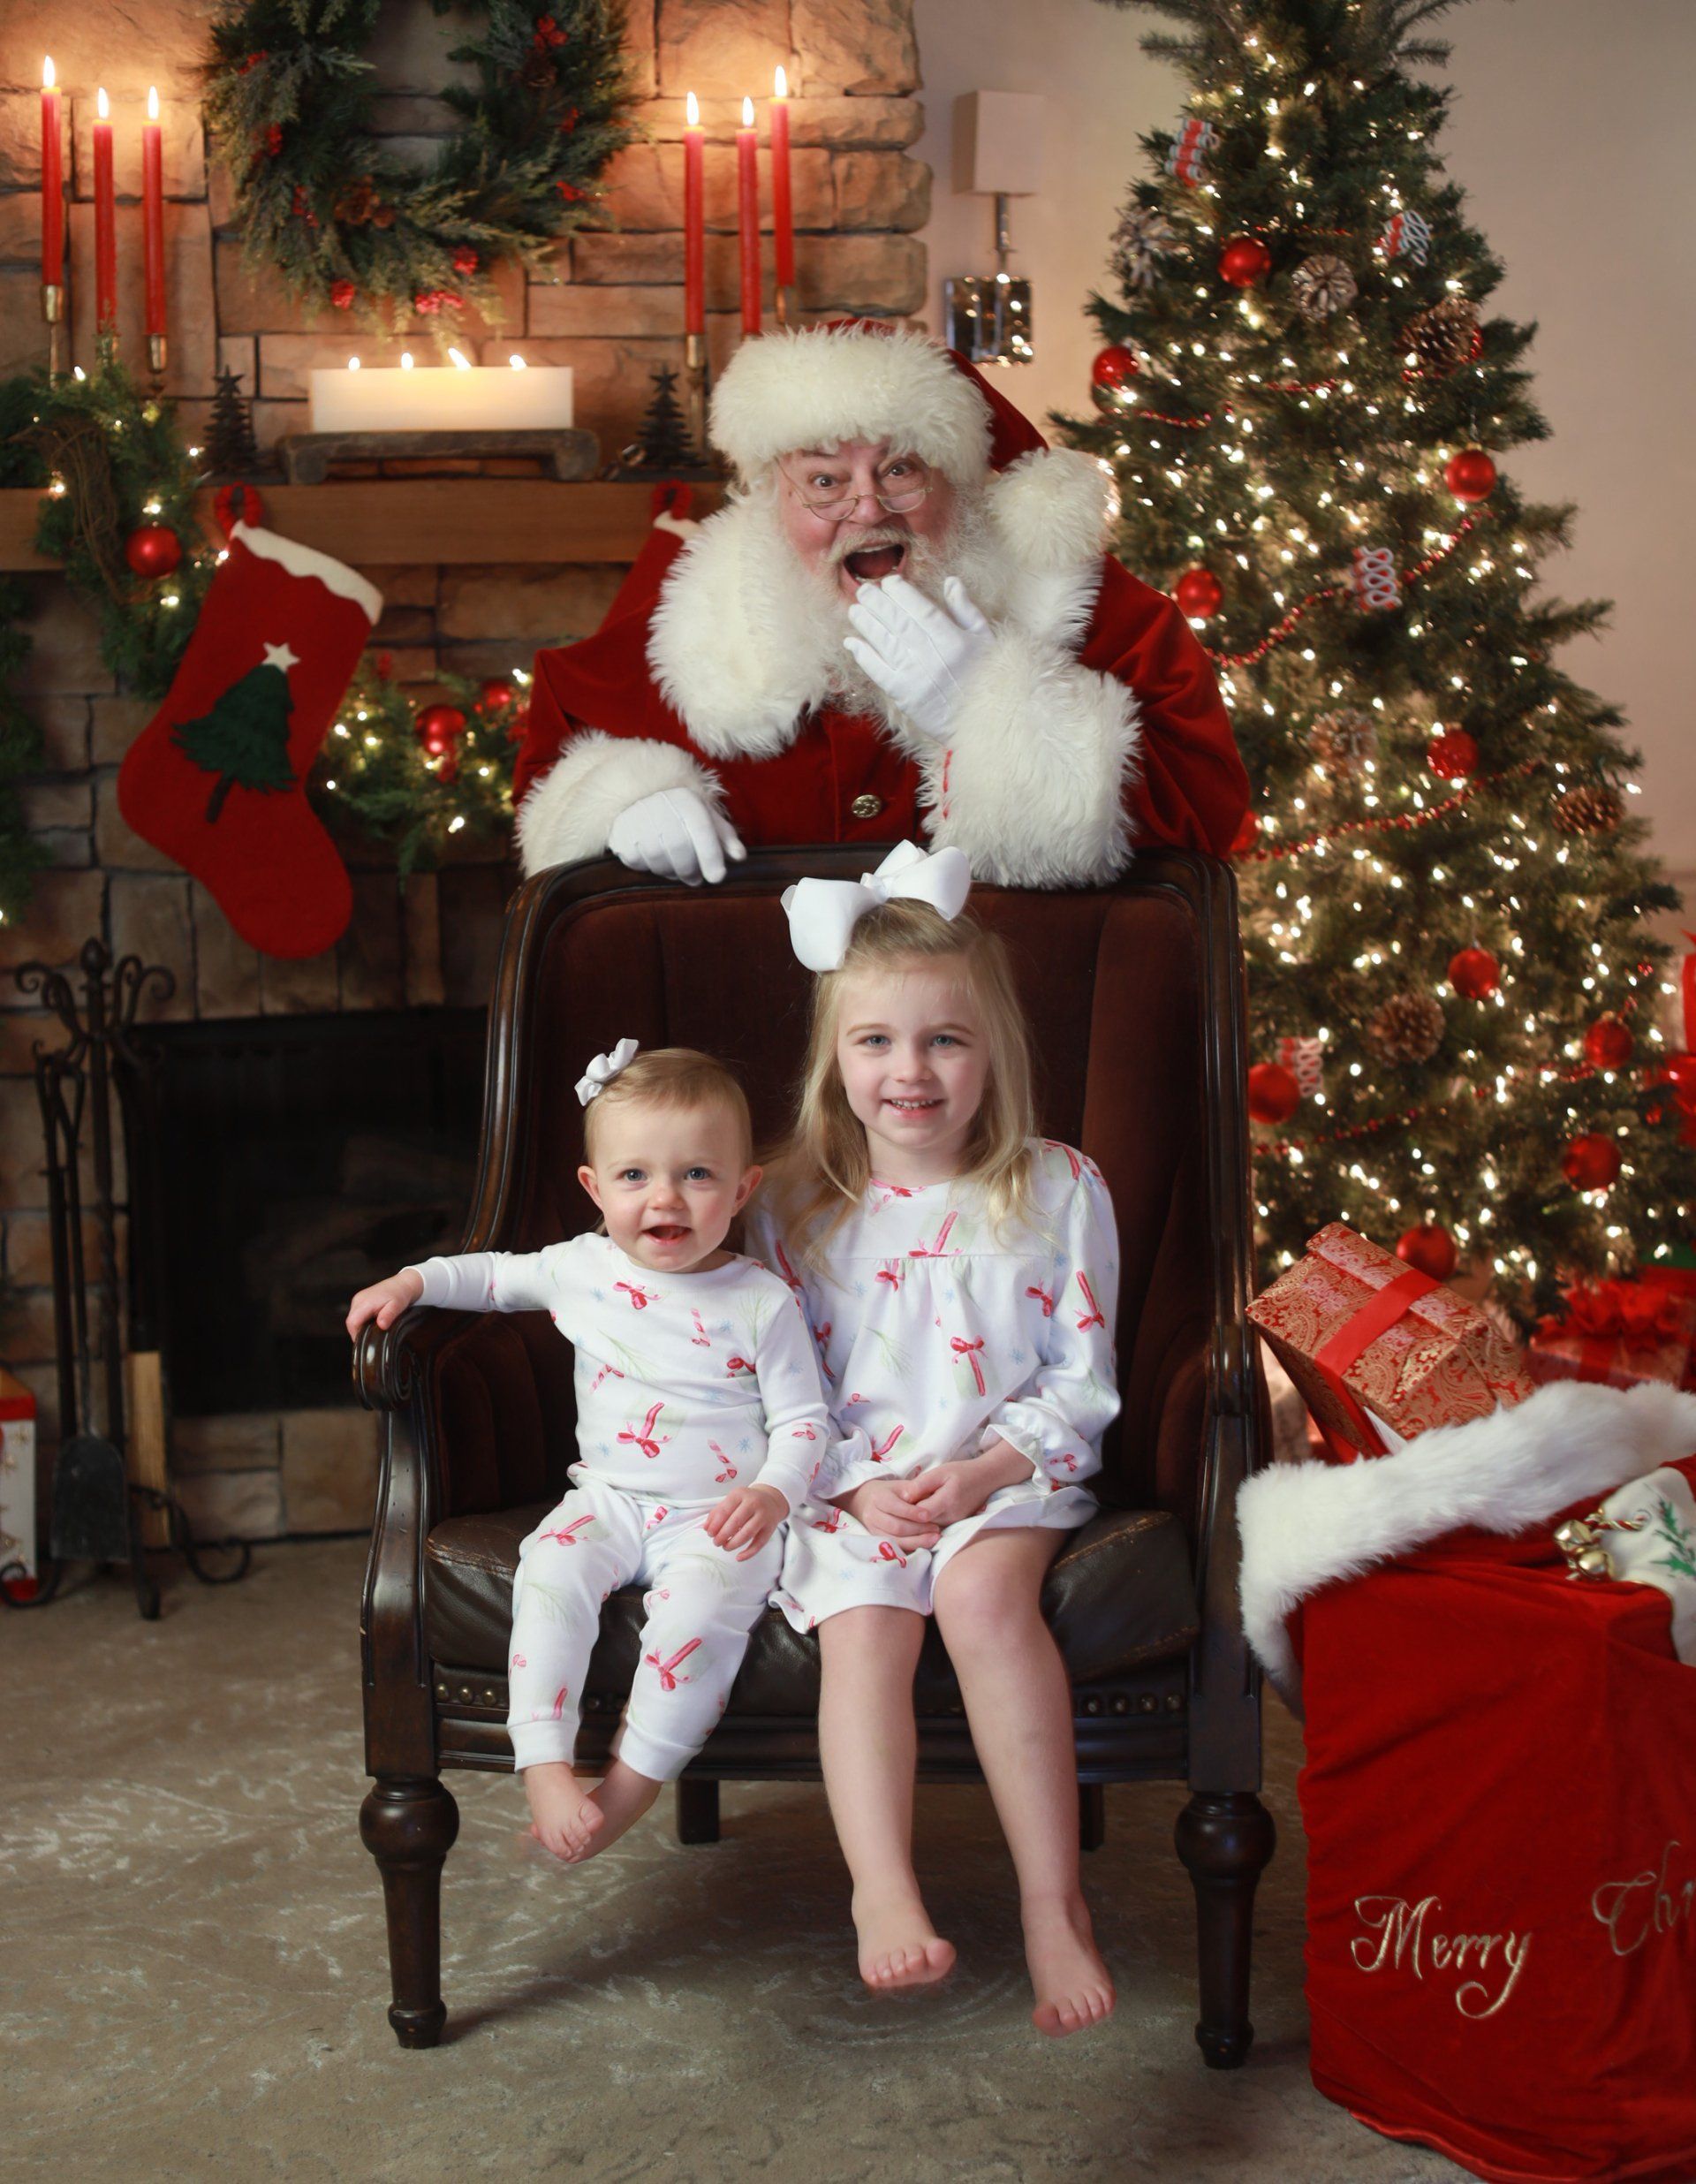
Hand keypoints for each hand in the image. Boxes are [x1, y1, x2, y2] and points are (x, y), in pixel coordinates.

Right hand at [346, 1268, 423, 1338]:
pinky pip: (356, 1315)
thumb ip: (388, 1315)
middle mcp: (358, 1300)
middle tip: (371, 1340)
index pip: (352, 1322)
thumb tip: (381, 1325)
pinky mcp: (360, 1300)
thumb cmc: (400, 1294)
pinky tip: (373, 1324)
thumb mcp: (397, 1305)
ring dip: (360, 1327)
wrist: (402, 1284)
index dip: (356, 1335)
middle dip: (358, 1333)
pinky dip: (362, 1322)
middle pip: (351, 1322)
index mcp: (365, 1302)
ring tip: (373, 1331)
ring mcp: (358, 1299)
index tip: (366, 1343)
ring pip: (353, 1319)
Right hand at [607, 788, 745, 885]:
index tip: (717, 877)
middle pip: (679, 847)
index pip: (701, 829)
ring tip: (676, 869)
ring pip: (658, 858)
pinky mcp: (620, 835)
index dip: (710, 855)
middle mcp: (659, 806)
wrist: (637, 798)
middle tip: (696, 880)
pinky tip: (656, 860)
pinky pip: (638, 862)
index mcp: (686, 800)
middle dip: (690, 869)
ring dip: (671, 871)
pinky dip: (649, 867)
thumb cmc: (679, 813)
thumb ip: (724, 836)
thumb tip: (739, 856)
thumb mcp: (705, 817)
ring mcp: (637, 820)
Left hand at [704, 1482, 788, 1560]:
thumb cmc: (747, 1502)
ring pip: (747, 1533)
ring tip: (725, 1547)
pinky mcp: (770, 1528)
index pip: (724, 1511)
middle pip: (735, 1522)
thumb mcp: (732, 1500)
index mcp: (740, 1494)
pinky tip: (739, 1557)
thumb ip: (717, 1512)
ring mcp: (763, 1516)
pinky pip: (759, 1544)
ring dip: (733, 1544)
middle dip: (722, 1535)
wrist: (771, 1500)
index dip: (714, 1525)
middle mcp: (753, 1503)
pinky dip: (748, 1553)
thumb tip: (706, 1527)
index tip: (709, 1533)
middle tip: (716, 1542)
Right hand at [838, 1477, 941, 1548]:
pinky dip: (911, 1547)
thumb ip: (914, 1491)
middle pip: (897, 1526)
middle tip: (936, 1529)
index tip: (928, 1515)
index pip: (896, 1507)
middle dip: (919, 1529)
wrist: (866, 1500)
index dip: (912, 1512)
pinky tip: (924, 1544)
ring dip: (917, 1541)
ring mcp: (873, 1530)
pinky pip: (895, 1548)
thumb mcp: (900, 1486)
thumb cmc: (890, 1492)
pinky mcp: (877, 1540)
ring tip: (934, 1538)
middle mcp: (872, 1515)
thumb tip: (929, 1500)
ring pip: (896, 1540)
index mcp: (878, 1498)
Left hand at [843, 574, 993, 742]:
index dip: (902, 593)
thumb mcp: (984, 640)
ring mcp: (916, 675)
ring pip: (885, 642)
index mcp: (953, 639)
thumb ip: (966, 610)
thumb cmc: (984, 677)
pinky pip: (878, 670)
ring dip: (866, 624)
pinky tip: (851, 642)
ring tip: (854, 611)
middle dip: (877, 603)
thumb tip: (951, 581)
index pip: (922, 609)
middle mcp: (932, 655)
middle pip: (899, 622)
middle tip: (863, 591)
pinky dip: (863, 655)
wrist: (980, 721)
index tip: (889, 582)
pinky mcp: (903, 694)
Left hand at [905, 1441, 1034, 1528]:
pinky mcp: (955, 1524)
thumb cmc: (962, 1472)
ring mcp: (954, 1523)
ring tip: (912, 1505)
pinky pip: (935, 1525)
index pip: (920, 1513)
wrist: (986, 1478)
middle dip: (910, 1516)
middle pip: (922, 1523)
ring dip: (918, 1518)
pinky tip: (923, 1508)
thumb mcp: (940, 1472)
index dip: (908, 1509)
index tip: (900, 1500)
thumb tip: (903, 1497)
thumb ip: (921, 1485)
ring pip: (928, 1526)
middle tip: (902, 1504)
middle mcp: (951, 1516)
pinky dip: (927, 1519)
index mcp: (947, 1501)